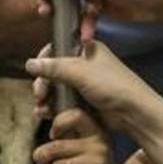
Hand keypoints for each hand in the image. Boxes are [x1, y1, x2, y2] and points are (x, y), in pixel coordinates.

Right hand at [27, 40, 158, 130]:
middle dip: (44, 83)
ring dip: (46, 98)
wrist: (134, 113)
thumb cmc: (112, 85)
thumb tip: (28, 63)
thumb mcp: (80, 72)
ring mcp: (85, 84)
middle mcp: (85, 65)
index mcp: (87, 49)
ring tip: (42, 110)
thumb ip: (53, 67)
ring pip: (57, 88)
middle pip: (54, 71)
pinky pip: (63, 102)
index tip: (35, 71)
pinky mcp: (85, 102)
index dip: (44, 59)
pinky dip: (54, 108)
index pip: (57, 48)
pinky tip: (46, 115)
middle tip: (40, 95)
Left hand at [33, 109, 124, 163]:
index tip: (53, 135)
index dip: (58, 123)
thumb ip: (68, 135)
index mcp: (97, 133)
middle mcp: (99, 145)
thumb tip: (39, 113)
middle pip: (57, 145)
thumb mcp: (85, 150)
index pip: (75, 115)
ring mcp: (97, 163)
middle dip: (42, 156)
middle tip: (41, 162)